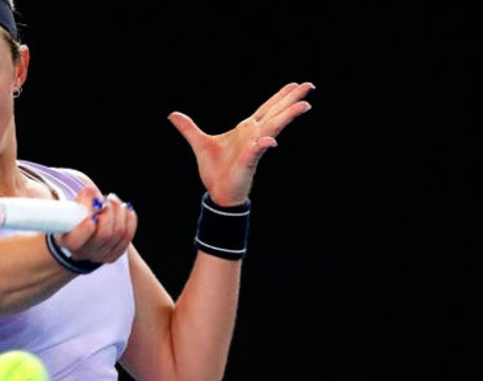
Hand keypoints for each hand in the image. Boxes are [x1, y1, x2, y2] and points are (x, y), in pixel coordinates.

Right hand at [55, 183, 135, 264]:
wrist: (83, 233)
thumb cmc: (75, 216)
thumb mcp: (72, 207)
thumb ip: (81, 200)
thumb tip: (93, 193)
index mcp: (68, 242)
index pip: (76, 242)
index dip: (84, 230)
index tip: (91, 218)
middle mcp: (84, 252)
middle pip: (104, 235)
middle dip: (109, 212)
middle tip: (107, 199)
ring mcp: (101, 256)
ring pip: (119, 233)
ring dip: (119, 211)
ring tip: (113, 200)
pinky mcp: (115, 253)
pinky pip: (128, 235)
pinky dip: (129, 219)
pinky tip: (124, 209)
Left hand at [168, 82, 313, 206]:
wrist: (217, 193)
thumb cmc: (215, 170)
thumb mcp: (199, 143)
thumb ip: (188, 128)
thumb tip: (172, 115)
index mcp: (247, 129)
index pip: (267, 109)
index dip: (280, 96)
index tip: (295, 85)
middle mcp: (255, 136)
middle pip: (276, 113)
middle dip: (292, 99)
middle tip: (309, 86)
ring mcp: (254, 148)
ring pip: (274, 129)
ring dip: (287, 117)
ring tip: (304, 105)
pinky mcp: (248, 162)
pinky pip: (257, 152)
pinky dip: (263, 146)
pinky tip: (270, 142)